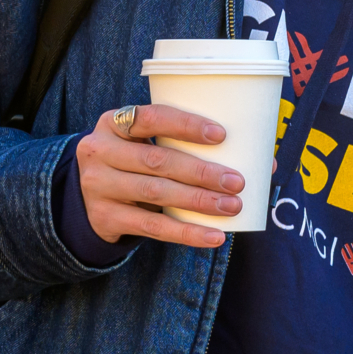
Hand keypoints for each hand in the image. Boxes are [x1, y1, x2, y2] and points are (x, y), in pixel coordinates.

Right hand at [75, 104, 245, 248]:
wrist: (87, 196)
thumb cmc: (133, 161)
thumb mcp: (143, 143)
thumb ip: (187, 144)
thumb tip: (266, 161)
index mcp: (114, 122)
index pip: (150, 117)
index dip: (185, 126)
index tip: (221, 135)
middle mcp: (100, 151)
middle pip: (158, 161)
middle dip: (202, 172)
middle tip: (237, 182)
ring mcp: (98, 186)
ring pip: (156, 193)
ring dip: (199, 202)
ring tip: (232, 206)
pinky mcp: (106, 217)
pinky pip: (153, 227)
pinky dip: (187, 233)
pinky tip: (214, 236)